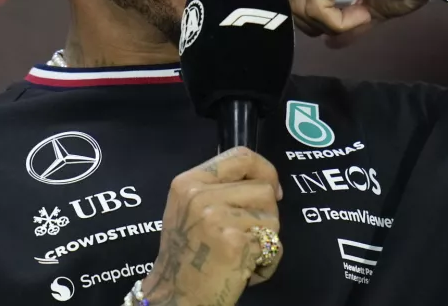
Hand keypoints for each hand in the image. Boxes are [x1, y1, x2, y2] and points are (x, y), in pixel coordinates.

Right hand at [141, 147, 283, 304]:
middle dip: (266, 215)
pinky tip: (245, 270)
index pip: (241, 156)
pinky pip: (273, 244)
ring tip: (243, 254)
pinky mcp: (234, 243)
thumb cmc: (187, 256)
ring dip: (266, 240)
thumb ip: (220, 189)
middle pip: (263, 189)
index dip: (265, 170)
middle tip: (247, 237)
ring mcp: (216, 218)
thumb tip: (269, 183)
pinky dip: (267, 261)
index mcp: (189, 182)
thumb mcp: (190, 210)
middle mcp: (199, 196)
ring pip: (272, 217)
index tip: (272, 190)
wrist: (175, 297)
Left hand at [266, 0, 447, 46]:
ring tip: (361, 20)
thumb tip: (328, 43)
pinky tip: (362, 16)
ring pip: (299, 6)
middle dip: (312, 21)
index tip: (310, 18)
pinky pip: (317, 8)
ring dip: (330, 24)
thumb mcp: (371, 5)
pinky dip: (340, 23)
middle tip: (347, 26)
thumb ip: (345, 21)